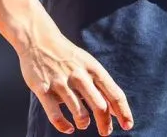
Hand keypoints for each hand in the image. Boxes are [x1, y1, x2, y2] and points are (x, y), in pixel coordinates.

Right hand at [19, 26, 133, 134]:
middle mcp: (80, 76)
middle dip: (105, 124)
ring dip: (84, 123)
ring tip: (83, 124)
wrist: (38, 39)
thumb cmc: (68, 57)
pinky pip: (56, 115)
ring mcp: (61, 83)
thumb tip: (115, 112)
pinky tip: (68, 128)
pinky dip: (64, 126)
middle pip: (100, 106)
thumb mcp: (88, 65)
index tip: (128, 126)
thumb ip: (100, 86)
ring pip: (80, 113)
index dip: (124, 112)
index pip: (114, 94)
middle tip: (106, 133)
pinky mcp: (43, 89)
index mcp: (94, 69)